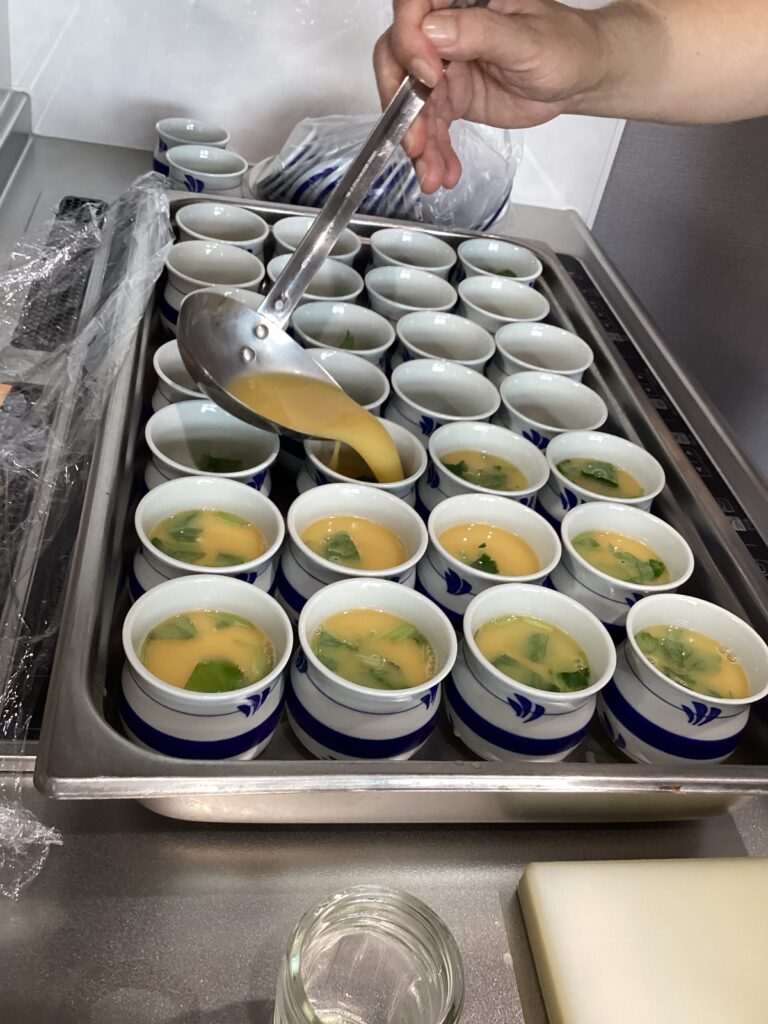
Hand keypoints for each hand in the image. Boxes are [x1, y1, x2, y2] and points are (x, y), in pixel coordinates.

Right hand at [374, 0, 607, 192]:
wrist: (577, 78)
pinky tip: (442, 172)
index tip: (431, 77)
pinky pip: (430, 127)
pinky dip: (433, 153)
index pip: (413, 11)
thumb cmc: (563, 45)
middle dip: (401, 104)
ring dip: (417, 141)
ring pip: (410, 103)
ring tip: (430, 172)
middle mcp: (444, 32)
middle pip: (398, 60)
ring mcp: (445, 68)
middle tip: (416, 138)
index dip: (410, 44)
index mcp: (460, 0)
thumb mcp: (526, 39)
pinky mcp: (451, 99)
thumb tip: (435, 31)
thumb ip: (480, 33)